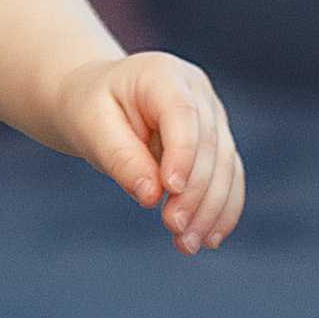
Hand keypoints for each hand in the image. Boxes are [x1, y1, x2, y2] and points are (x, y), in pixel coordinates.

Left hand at [54, 51, 243, 252]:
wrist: (96, 102)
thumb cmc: (89, 108)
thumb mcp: (89, 125)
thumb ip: (119, 156)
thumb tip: (151, 195)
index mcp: (162, 74)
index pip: (183, 113)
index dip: (183, 153)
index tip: (170, 190)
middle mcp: (197, 92)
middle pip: (209, 145)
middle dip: (195, 192)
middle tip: (174, 228)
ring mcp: (213, 117)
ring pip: (226, 167)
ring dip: (211, 210)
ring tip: (187, 244)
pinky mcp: (217, 145)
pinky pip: (229, 180)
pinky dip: (220, 211)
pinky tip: (208, 238)